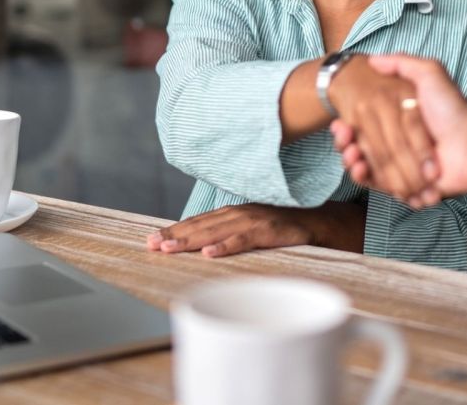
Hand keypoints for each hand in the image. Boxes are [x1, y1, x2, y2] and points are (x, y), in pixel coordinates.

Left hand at [146, 204, 324, 257]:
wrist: (315, 222)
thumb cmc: (279, 229)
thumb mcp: (249, 229)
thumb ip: (227, 234)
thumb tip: (200, 247)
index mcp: (231, 213)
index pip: (197, 221)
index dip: (174, 230)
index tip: (151, 239)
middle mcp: (238, 213)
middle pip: (200, 225)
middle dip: (174, 235)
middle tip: (152, 244)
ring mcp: (252, 220)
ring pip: (215, 231)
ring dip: (191, 240)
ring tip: (169, 248)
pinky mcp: (268, 231)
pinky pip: (243, 239)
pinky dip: (226, 245)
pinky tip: (209, 253)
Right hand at [332, 55, 466, 203]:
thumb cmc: (451, 109)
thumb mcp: (429, 74)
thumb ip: (402, 63)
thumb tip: (373, 59)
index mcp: (400, 122)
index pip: (365, 126)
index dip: (349, 126)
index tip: (341, 123)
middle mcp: (400, 144)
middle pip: (362, 147)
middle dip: (347, 143)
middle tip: (342, 137)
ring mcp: (402, 166)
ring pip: (365, 166)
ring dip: (352, 160)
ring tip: (350, 153)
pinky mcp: (405, 186)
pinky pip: (377, 185)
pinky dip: (365, 178)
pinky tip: (359, 166)